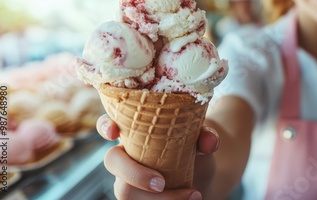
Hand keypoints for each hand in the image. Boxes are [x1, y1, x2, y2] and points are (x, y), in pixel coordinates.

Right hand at [96, 114, 219, 199]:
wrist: (202, 176)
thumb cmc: (194, 150)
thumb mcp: (201, 140)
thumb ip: (205, 136)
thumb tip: (210, 141)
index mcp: (134, 133)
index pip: (109, 124)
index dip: (105, 126)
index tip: (114, 131)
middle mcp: (125, 156)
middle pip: (112, 162)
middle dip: (134, 174)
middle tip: (161, 183)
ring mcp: (127, 180)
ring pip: (125, 192)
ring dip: (159, 199)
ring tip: (193, 196)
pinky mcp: (136, 198)